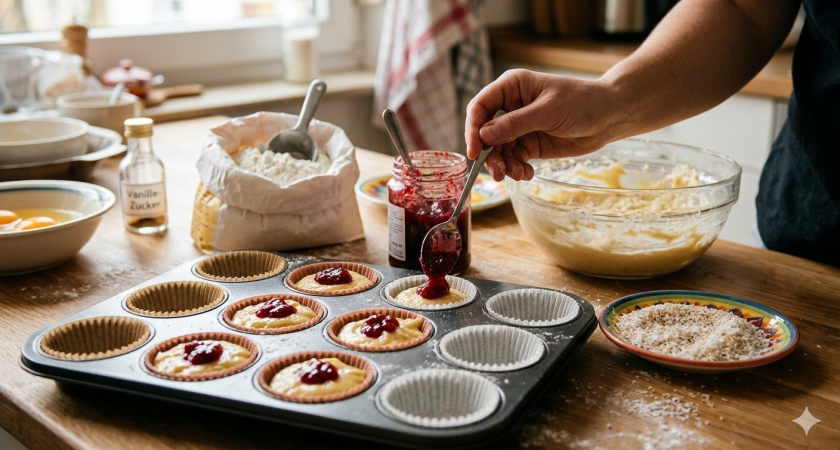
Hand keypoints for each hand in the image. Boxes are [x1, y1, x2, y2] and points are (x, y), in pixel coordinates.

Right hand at [465, 69, 623, 180]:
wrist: (608, 117)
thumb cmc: (581, 102)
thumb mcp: (547, 111)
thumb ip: (515, 124)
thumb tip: (484, 135)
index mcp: (511, 87)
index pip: (480, 107)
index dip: (473, 129)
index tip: (475, 151)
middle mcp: (511, 106)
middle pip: (485, 132)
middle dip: (490, 154)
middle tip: (497, 173)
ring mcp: (519, 127)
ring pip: (498, 150)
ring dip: (504, 165)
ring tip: (518, 175)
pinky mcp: (529, 144)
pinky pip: (514, 159)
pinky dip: (516, 168)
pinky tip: (527, 173)